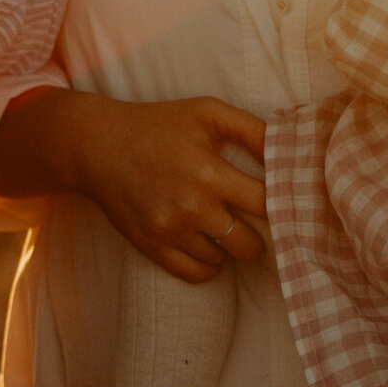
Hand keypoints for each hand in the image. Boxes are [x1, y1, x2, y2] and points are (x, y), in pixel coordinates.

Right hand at [0, 89, 267, 282]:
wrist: (96, 145)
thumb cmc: (157, 124)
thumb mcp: (205, 111)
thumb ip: (251, 129)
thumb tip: (290, 149)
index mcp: (209, 172)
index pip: (267, 204)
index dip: (281, 204)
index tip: (282, 201)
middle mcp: (191, 207)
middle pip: (250, 245)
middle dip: (257, 233)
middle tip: (249, 218)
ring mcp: (170, 232)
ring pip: (224, 260)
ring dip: (229, 246)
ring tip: (221, 224)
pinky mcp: (152, 248)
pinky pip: (197, 274)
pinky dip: (208, 264)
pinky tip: (205, 242)